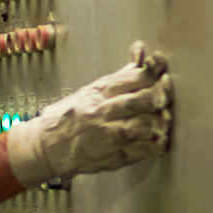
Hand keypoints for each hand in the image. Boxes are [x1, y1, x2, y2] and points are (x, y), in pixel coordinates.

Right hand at [5, 41, 171, 187]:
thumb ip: (119, 77)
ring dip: (162, 120)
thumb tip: (141, 55)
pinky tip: (162, 138)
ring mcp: (109, 137)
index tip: (161, 66)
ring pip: (145, 126)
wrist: (44, 148)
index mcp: (97, 95)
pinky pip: (144, 150)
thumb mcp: (89, 92)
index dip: (152, 70)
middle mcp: (102, 113)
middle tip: (167, 90)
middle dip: (159, 94)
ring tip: (167, 116)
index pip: (131, 78)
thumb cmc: (67, 118)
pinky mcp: (115, 157)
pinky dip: (158, 144)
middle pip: (139, 101)